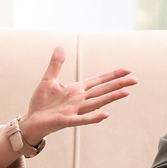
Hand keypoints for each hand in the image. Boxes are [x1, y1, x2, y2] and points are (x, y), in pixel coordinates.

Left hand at [20, 48, 135, 144]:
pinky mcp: (67, 120)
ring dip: (111, 98)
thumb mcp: (48, 79)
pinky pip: (82, 119)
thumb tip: (61, 47)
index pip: (98, 81)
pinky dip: (93, 118)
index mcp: (77, 90)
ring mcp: (75, 111)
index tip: (127, 70)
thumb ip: (56, 64)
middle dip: (118, 85)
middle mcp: (79, 100)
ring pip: (96, 103)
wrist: (31, 120)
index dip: (112, 75)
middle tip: (135, 80)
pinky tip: (106, 115)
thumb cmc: (41, 102)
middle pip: (102, 90)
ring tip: (126, 92)